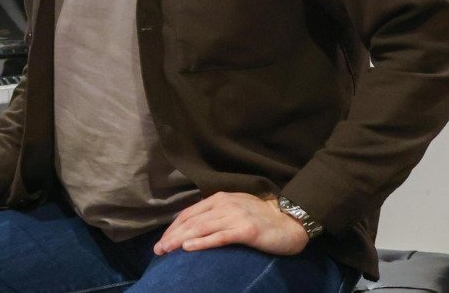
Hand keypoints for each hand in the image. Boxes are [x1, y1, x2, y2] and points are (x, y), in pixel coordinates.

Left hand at [153, 192, 308, 256]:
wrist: (290, 222)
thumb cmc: (261, 218)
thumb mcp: (234, 209)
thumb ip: (215, 214)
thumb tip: (192, 227)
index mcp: (219, 199)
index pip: (188, 213)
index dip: (172, 228)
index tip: (162, 240)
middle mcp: (224, 205)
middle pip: (191, 221)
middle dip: (171, 235)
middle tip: (158, 250)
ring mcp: (235, 216)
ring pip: (201, 228)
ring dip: (180, 240)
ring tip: (166, 250)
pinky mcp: (246, 230)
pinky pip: (219, 237)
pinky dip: (202, 242)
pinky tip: (188, 248)